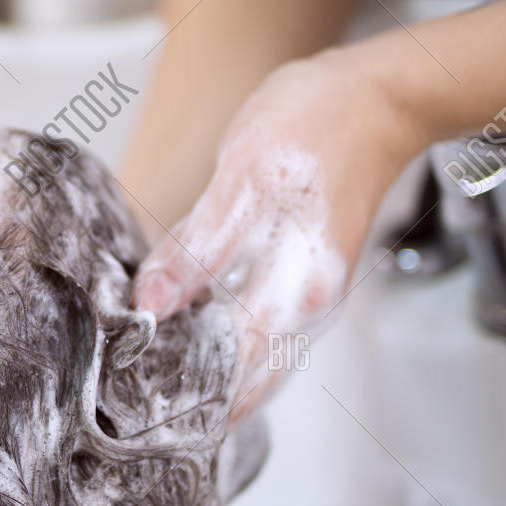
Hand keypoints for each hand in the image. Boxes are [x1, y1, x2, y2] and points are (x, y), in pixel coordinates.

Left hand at [132, 50, 420, 417]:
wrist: (378, 96)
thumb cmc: (315, 126)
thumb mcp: (241, 182)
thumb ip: (194, 251)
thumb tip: (148, 308)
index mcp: (295, 294)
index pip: (229, 372)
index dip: (177, 392)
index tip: (126, 402)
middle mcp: (309, 308)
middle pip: (245, 381)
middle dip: (193, 401)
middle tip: (129, 410)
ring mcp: (309, 295)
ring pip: (254, 359)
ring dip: (208, 375)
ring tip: (148, 381)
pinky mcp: (303, 276)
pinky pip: (259, 328)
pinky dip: (224, 342)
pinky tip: (186, 333)